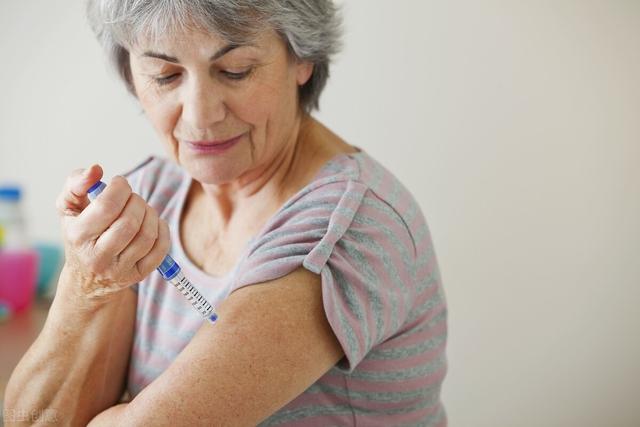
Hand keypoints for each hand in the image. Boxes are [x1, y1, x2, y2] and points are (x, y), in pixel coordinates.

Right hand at [55, 165, 169, 302]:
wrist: (86, 278)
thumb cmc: (80, 234)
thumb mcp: (68, 208)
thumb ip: (76, 183)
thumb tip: (95, 169)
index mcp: (78, 236)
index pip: (107, 207)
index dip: (120, 188)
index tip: (120, 183)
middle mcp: (98, 257)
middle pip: (130, 222)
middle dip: (136, 201)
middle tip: (131, 197)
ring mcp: (119, 270)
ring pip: (147, 235)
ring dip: (150, 214)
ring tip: (141, 209)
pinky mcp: (138, 276)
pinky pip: (160, 250)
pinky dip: (162, 230)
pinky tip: (153, 224)